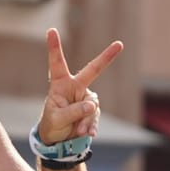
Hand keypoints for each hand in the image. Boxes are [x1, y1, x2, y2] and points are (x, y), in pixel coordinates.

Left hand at [37, 29, 122, 143]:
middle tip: (119, 44)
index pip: (57, 63)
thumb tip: (92, 105)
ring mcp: (85, 98)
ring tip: (77, 131)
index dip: (54, 47)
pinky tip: (87, 134)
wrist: (58, 139)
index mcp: (60, 84)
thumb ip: (73, 111)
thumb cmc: (52, 124)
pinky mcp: (92, 110)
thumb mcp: (57, 119)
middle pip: (92, 70)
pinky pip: (96, 116)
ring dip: (86, 120)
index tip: (51, 30)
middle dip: (106, 57)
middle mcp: (75, 87)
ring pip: (93, 105)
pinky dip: (91, 126)